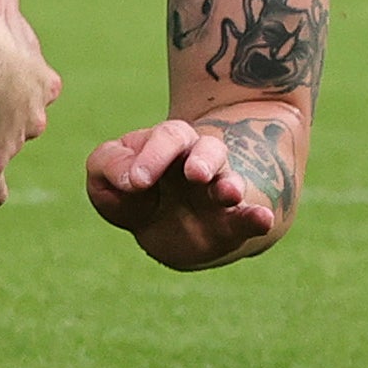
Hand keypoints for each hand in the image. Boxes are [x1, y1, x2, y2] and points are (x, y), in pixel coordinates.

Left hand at [85, 119, 277, 270]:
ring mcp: (218, 192)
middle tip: (194, 174)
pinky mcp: (231, 225)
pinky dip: (256, 218)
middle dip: (202, 159)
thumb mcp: (106, 179)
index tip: (136, 182)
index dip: (153, 155)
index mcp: (167, 145)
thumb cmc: (133, 195)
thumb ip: (107, 168)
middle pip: (207, 148)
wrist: (165, 230)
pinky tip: (261, 218)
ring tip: (229, 193)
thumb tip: (128, 178)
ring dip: (230, 185)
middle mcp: (198, 162)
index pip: (167, 138)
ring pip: (230, 179)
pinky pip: (248, 218)